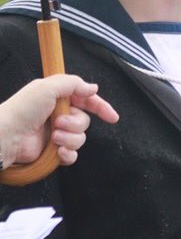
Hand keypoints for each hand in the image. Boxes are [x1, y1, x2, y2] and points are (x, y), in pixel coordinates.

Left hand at [0, 75, 118, 167]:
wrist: (8, 136)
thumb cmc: (23, 109)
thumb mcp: (48, 86)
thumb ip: (74, 83)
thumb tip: (93, 88)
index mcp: (58, 97)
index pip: (86, 100)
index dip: (101, 107)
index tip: (112, 117)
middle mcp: (59, 115)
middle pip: (85, 120)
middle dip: (75, 123)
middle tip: (58, 122)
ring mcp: (56, 134)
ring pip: (80, 138)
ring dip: (69, 138)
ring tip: (53, 137)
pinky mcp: (53, 151)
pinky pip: (72, 155)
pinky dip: (67, 153)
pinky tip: (58, 151)